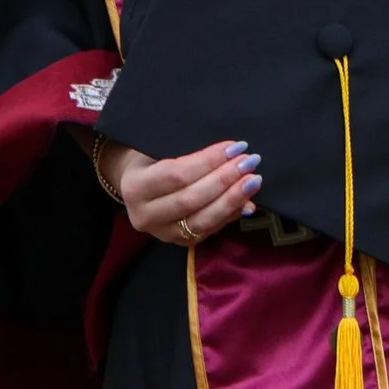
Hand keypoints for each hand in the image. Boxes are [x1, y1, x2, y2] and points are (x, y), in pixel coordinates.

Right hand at [96, 137, 258, 246]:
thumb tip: (231, 156)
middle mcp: (145, 215)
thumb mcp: (159, 150)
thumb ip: (189, 154)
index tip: (235, 147)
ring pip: (203, 220)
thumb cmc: (150, 160)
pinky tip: (246, 200)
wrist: (136, 187)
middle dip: (225, 179)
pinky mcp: (179, 242)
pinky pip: (210, 230)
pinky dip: (230, 214)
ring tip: (253, 181)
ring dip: (233, 199)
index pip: (178, 174)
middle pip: (192, 199)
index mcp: (135, 187)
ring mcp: (162, 233)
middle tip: (249, 162)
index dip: (209, 161)